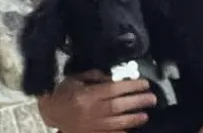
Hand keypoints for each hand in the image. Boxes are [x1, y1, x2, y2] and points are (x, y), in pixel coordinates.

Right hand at [37, 69, 156, 132]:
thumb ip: (97, 76)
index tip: (145, 84)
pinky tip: (130, 130)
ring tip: (146, 115)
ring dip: (132, 119)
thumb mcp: (78, 77)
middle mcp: (90, 110)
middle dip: (137, 102)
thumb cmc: (65, 90)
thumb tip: (115, 78)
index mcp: (88, 94)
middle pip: (118, 106)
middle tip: (152, 99)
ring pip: (115, 122)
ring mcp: (90, 125)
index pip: (114, 89)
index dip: (131, 87)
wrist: (49, 111)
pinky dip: (119, 132)